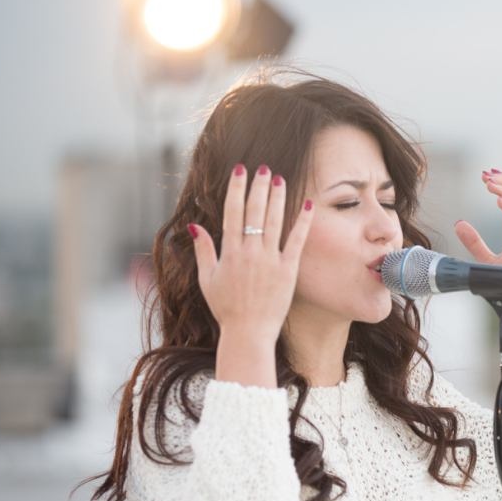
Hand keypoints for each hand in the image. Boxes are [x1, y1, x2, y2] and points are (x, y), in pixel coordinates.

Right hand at [188, 163, 314, 341]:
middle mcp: (250, 252)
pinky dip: (302, 223)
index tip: (240, 170)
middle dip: (259, 187)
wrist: (248, 332)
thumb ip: (203, 250)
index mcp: (229, 252)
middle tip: (264, 168)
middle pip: (255, 211)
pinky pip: (296, 241)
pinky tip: (307, 205)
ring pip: (275, 221)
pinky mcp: (288, 270)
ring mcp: (270, 260)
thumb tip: (194, 225)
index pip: (233, 212)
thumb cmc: (226, 307)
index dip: (236, 189)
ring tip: (281, 179)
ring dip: (278, 198)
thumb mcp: (207, 278)